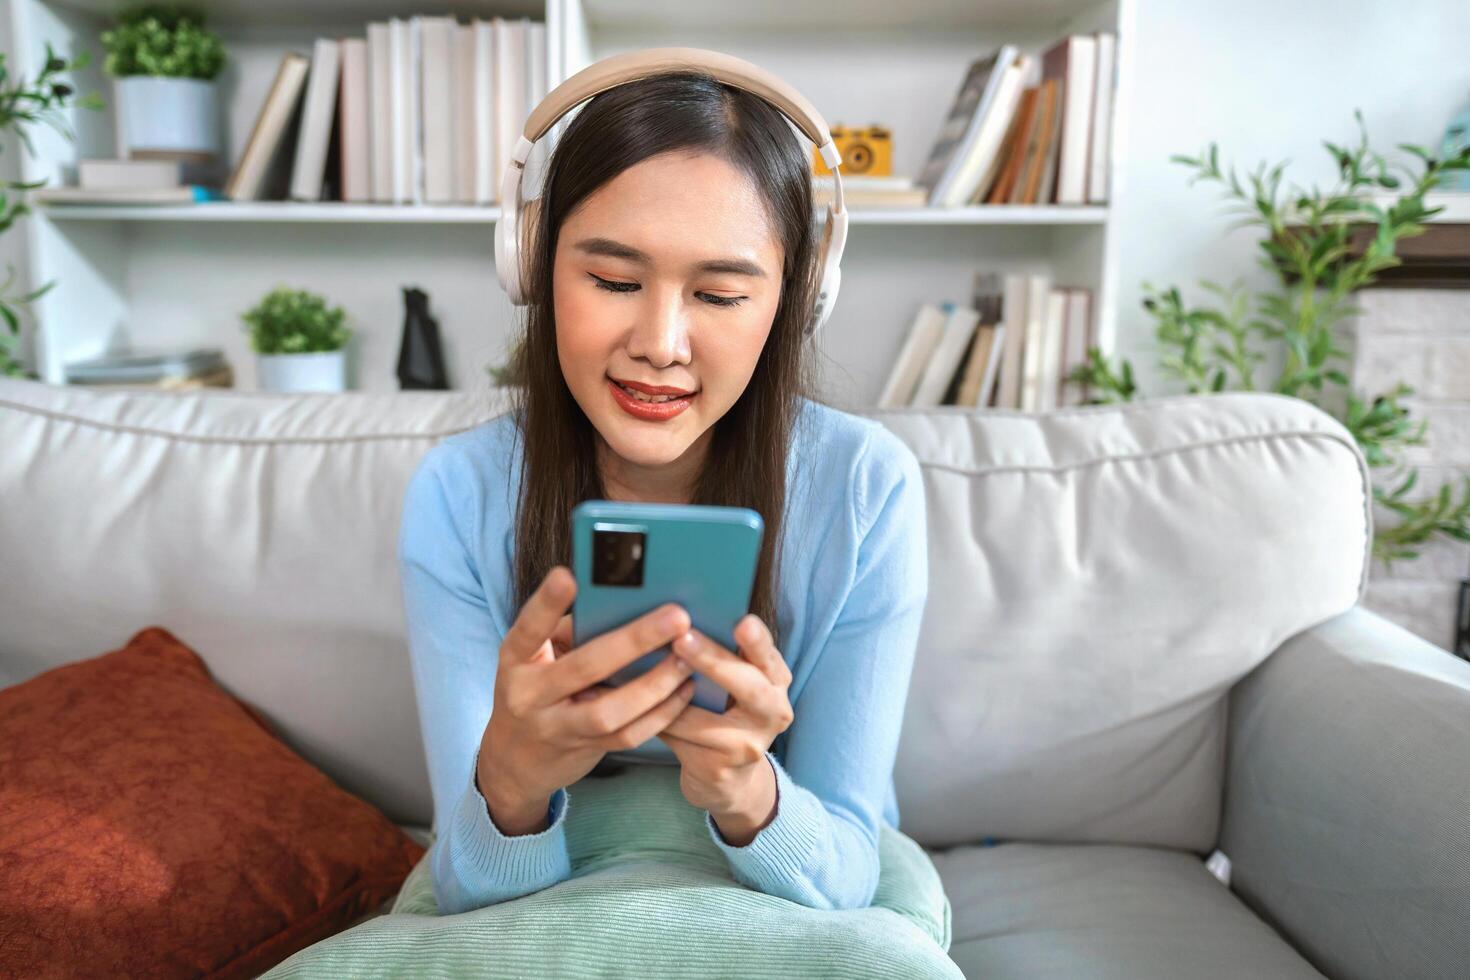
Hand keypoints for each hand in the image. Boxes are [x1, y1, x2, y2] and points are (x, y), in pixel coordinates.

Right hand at [477, 565, 697, 834]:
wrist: (516, 758)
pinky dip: (661, 714)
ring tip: (686, 659)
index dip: (545, 603)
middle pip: (584, 667)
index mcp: (516, 660)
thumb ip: (570, 633)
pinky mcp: (585, 750)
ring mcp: (556, 727)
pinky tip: (684, 690)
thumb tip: (624, 603)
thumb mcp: (537, 657)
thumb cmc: (536, 688)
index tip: (567, 576)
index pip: (528, 629)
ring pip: (609, 711)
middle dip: (634, 640)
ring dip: (655, 685)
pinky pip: (627, 735)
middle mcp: (530, 695)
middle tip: (675, 617)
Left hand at [658, 613, 793, 845]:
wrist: (727, 776)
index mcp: (776, 681)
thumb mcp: (736, 684)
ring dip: (668, 694)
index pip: (770, 656)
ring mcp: (748, 745)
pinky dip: (654, 719)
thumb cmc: (723, 713)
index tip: (742, 622)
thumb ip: (724, 656)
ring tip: (637, 670)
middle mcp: (773, 712)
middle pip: (748, 686)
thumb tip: (675, 619)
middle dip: (713, 661)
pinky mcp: (719, 768)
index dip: (758, 641)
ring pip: (703, 718)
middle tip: (683, 639)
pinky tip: (629, 705)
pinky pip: (680, 739)